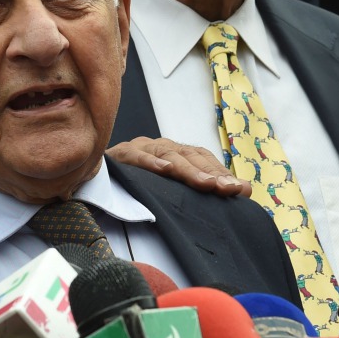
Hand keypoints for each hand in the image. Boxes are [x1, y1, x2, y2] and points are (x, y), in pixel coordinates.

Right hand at [106, 136, 250, 196]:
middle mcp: (159, 146)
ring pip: (168, 156)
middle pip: (190, 156)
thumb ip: (199, 187)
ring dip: (189, 170)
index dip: (221, 172)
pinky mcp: (120, 155)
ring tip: (207, 185)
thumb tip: (246, 191)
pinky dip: (151, 163)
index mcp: (172, 153)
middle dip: (211, 173)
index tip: (241, 190)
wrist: (92, 179)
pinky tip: (165, 171)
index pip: (202, 159)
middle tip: (230, 190)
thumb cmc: (134, 185)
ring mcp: (140, 148)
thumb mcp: (166, 189)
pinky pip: (137, 157)